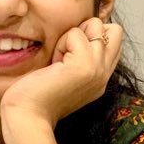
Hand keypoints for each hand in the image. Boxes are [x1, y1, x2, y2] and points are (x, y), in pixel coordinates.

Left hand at [0, 18, 121, 143]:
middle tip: (67, 50)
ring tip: (59, 59)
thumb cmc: (38, 95)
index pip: (113, 41)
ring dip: (72, 36)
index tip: (70, 52)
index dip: (92, 36)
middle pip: (114, 30)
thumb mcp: (67, 75)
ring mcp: (98, 69)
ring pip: (96, 25)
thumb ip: (80, 57)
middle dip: (88, 29)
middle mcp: (105, 73)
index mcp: (101, 77)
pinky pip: (76, 34)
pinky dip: (61, 43)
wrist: (28, 117)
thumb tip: (79, 31)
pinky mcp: (85, 65)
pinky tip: (53, 64)